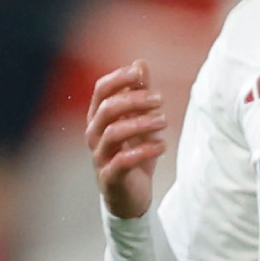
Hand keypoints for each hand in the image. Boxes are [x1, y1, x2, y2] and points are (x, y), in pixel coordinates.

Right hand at [86, 60, 165, 218]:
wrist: (130, 197)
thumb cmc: (133, 155)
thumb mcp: (140, 122)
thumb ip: (139, 95)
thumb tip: (140, 63)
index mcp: (99, 118)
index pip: (100, 91)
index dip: (118, 78)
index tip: (140, 73)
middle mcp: (95, 135)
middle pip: (107, 109)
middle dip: (134, 100)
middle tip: (160, 100)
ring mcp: (100, 156)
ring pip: (113, 133)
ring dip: (141, 124)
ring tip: (164, 121)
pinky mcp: (111, 177)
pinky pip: (123, 161)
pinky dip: (144, 150)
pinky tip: (163, 145)